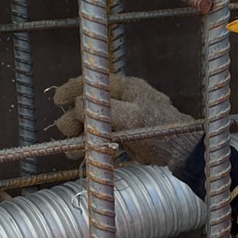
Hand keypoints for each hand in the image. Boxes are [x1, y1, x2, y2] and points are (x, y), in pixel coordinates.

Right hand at [53, 75, 200, 169]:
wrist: (180, 152)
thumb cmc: (161, 130)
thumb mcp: (132, 118)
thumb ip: (105, 110)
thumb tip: (78, 104)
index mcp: (126, 89)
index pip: (94, 82)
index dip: (73, 89)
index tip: (57, 100)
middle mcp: (122, 100)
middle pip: (89, 104)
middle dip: (74, 118)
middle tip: (66, 131)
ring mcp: (122, 118)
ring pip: (92, 122)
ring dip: (78, 134)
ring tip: (71, 149)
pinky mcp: (122, 135)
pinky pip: (99, 136)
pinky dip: (88, 144)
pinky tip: (79, 154)